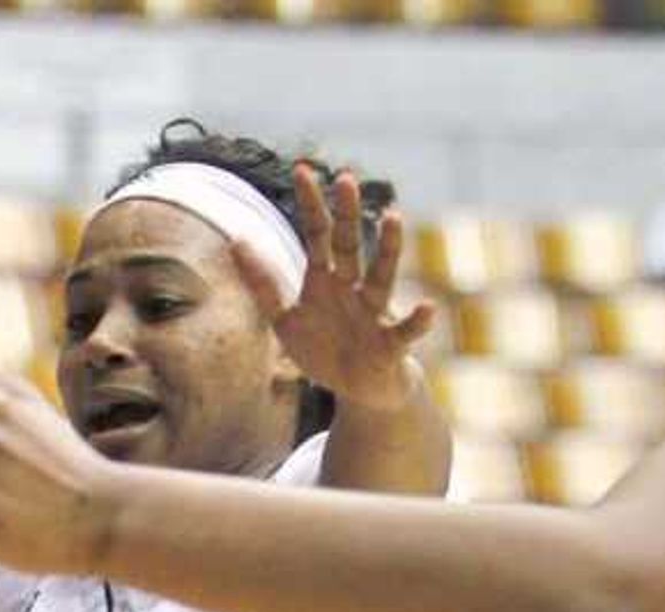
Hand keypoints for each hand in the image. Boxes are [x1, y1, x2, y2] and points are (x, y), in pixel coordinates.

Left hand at [233, 164, 434, 414]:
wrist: (358, 389)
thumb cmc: (324, 349)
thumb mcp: (286, 319)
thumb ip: (263, 284)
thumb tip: (236, 241)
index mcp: (325, 280)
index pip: (317, 234)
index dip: (310, 204)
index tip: (302, 169)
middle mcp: (352, 288)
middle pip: (348, 245)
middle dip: (347, 213)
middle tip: (345, 178)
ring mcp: (374, 312)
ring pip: (382, 275)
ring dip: (388, 248)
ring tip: (393, 218)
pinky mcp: (390, 344)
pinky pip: (406, 331)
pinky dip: (418, 321)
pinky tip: (428, 308)